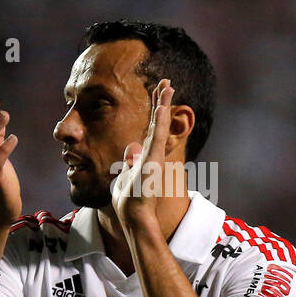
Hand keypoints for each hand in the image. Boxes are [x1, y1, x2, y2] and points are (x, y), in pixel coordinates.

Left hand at [111, 78, 175, 228]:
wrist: (134, 215)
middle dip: (161, 100)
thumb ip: (131, 159)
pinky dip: (160, 120)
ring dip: (163, 104)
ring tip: (168, 85)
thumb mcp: (127, 173)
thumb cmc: (130, 198)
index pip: (151, 126)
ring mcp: (155, 155)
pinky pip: (157, 136)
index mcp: (146, 153)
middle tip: (166, 81)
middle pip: (158, 120)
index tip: (156, 92)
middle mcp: (153, 151)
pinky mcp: (154, 160)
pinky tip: (162, 106)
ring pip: (160, 124)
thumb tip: (131, 146)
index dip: (154, 109)